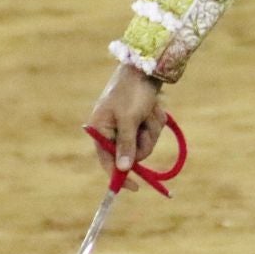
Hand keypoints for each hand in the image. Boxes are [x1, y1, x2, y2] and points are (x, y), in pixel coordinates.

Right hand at [86, 63, 167, 189]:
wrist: (145, 66)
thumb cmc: (132, 91)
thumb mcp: (129, 119)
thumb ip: (126, 145)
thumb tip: (122, 169)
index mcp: (99, 130)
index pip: (108, 162)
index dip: (120, 176)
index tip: (136, 187)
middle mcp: (110, 130)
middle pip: (131, 153)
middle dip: (144, 140)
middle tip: (146, 124)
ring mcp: (125, 125)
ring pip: (145, 142)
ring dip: (151, 128)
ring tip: (150, 110)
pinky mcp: (138, 120)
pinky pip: (150, 130)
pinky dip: (155, 120)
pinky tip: (153, 107)